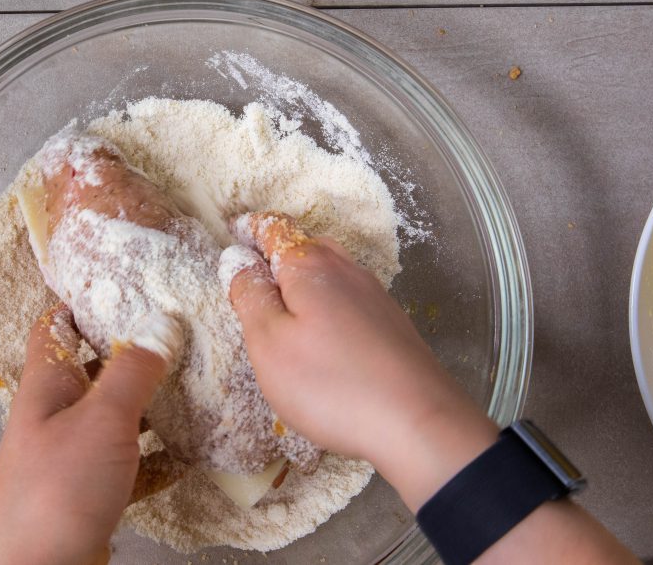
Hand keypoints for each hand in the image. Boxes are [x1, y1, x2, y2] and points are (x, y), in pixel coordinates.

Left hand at [0, 304, 176, 564]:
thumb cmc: (54, 493)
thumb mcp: (100, 419)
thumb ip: (131, 370)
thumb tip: (160, 322)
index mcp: (46, 387)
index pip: (56, 327)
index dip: (84, 301)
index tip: (125, 283)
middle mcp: (54, 419)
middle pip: (93, 373)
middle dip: (134, 356)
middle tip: (179, 339)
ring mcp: (70, 461)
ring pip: (115, 421)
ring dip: (151, 409)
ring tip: (194, 392)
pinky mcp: (88, 499)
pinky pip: (129, 469)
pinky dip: (157, 461)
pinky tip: (187, 457)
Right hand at [220, 212, 498, 507]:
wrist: (419, 423)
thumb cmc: (332, 383)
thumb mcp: (269, 341)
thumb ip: (250, 295)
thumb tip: (237, 260)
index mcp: (311, 265)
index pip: (274, 228)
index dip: (250, 229)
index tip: (233, 232)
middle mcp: (347, 270)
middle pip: (307, 246)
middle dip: (278, 252)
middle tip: (253, 271)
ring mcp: (375, 297)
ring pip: (332, 274)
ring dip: (305, 281)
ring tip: (283, 305)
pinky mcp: (392, 326)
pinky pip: (350, 301)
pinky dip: (328, 306)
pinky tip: (323, 336)